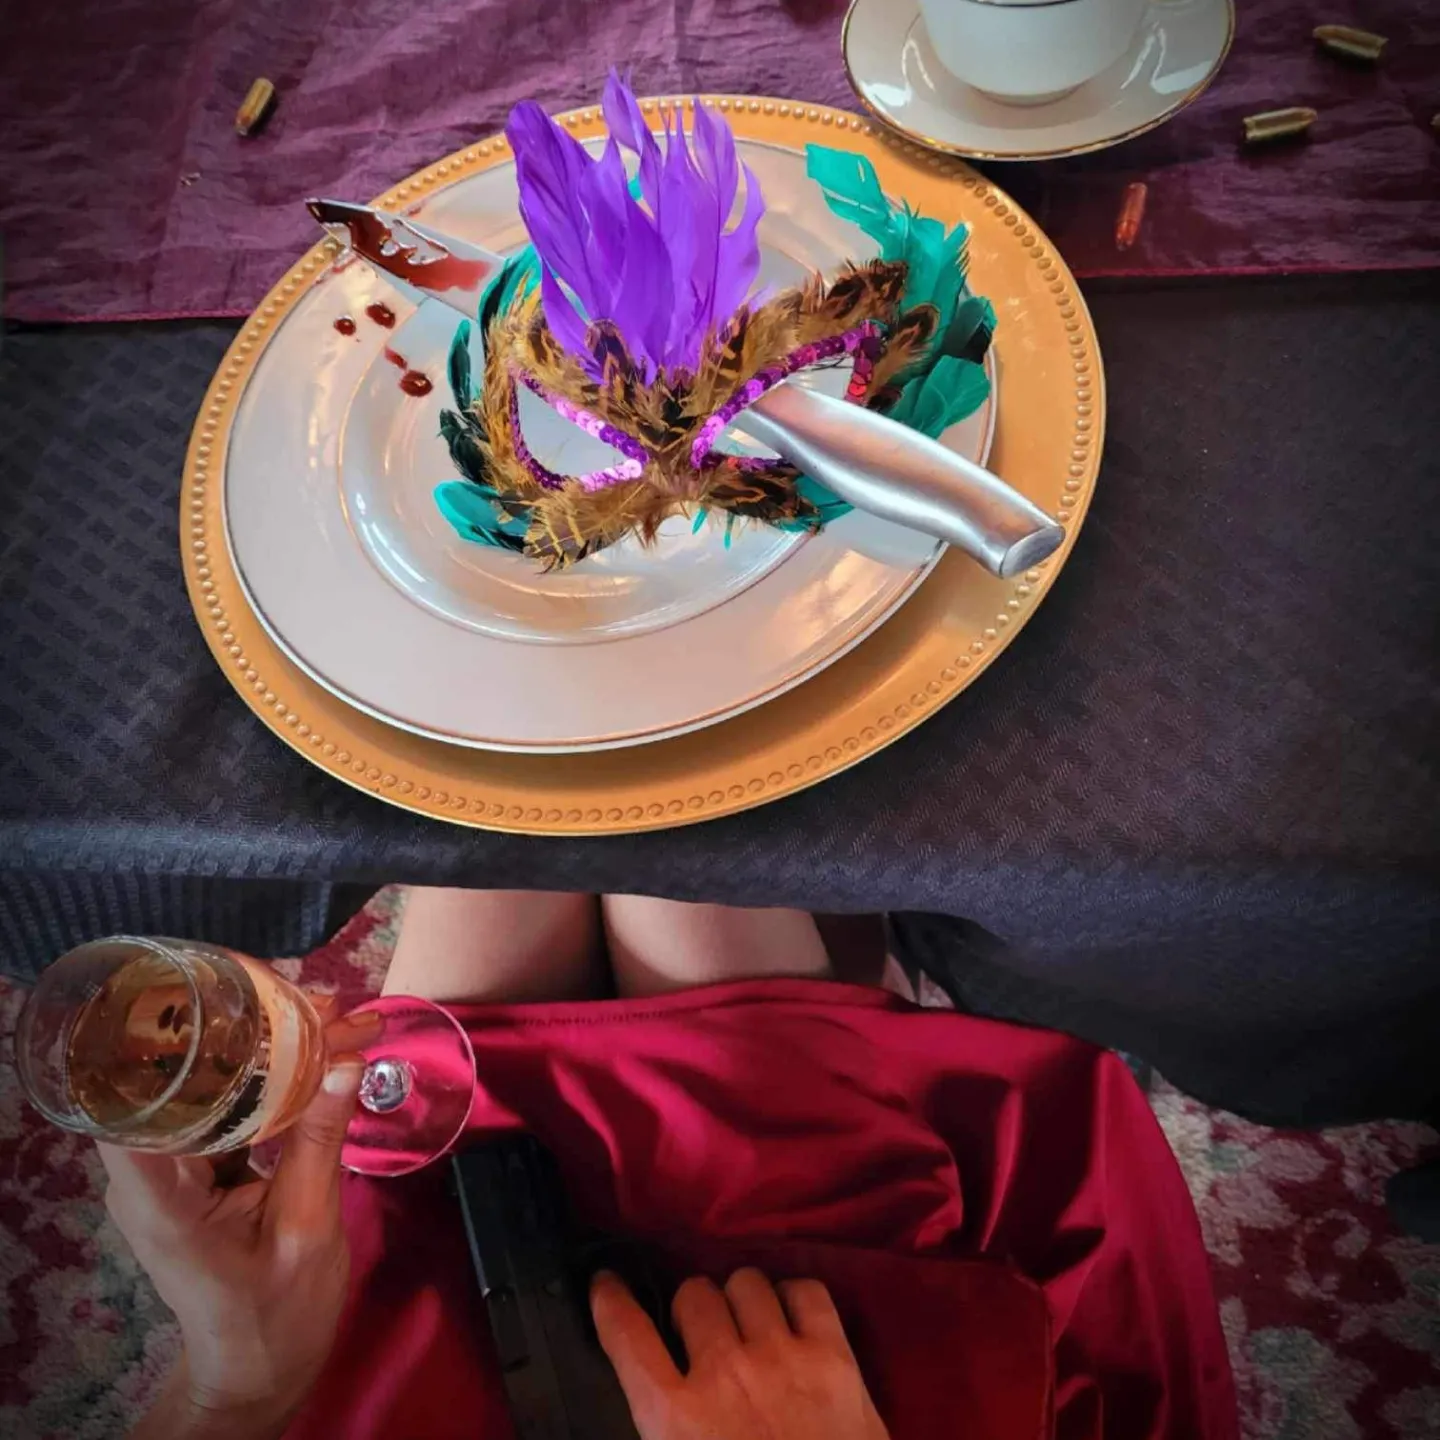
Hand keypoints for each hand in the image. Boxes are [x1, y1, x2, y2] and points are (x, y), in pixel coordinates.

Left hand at [102, 1009, 378, 1437]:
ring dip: (271, 1050)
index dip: (170, 1051)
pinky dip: (272, 1079)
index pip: (133, 1110)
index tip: (229, 1004)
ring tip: (335, 1015)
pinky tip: (319, 1051)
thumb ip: (319, 1145)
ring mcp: (169, 1170)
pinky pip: (225, 1109)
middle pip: (184, 1085)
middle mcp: (150, 1176)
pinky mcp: (193, 1168)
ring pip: (209, 1089)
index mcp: (162, 1199)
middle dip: (254, 1036)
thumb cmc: (278, 1314)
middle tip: (328, 1005)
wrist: (258, 1368)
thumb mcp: (309, 1231)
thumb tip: (344, 1061)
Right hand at [591, 1267, 890, 1439]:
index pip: (628, 1337)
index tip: (607, 1284)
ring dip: (741, 1300)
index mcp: (676, 1419)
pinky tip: (792, 1321)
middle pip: (694, 1293)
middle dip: (694, 1311)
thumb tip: (656, 1395)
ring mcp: (782, 1358)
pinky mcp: (834, 1356)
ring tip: (749, 1325)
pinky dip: (794, 1299)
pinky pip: (806, 1291)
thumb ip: (663, 1427)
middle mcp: (724, 1373)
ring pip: (746, 1283)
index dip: (611, 1303)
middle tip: (704, 1336)